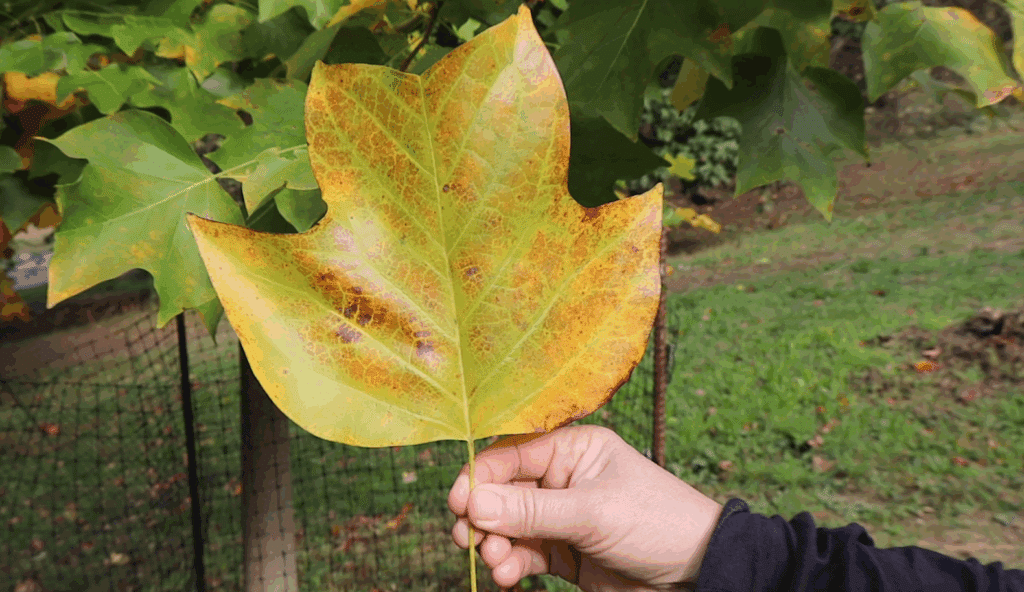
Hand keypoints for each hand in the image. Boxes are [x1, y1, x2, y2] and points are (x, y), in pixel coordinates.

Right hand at [448, 425, 722, 590]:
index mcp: (574, 449)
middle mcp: (565, 478)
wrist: (698, 575)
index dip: (481, 476)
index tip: (459, 503)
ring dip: (495, 544)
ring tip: (497, 563)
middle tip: (468, 538)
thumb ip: (531, 510)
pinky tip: (508, 576)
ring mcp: (563, 517)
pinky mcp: (565, 553)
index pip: (512, 453)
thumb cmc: (658, 524)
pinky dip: (511, 564)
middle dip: (483, 516)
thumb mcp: (593, 513)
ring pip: (509, 526)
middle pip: (504, 491)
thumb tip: (473, 503)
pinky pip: (525, 554)